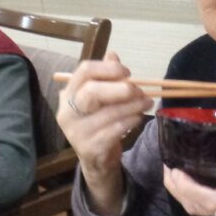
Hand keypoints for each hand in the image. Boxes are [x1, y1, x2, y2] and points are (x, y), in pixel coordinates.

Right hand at [56, 51, 152, 215]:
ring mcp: (76, 132)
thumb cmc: (100, 124)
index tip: (127, 72)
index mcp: (68, 94)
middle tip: (139, 90)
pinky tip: (138, 118)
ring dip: (133, 106)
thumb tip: (112, 55)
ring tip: (147, 102)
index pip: (84, 71)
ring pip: (108, 112)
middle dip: (120, 89)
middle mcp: (67, 112)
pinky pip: (115, 129)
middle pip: (92, 91)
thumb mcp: (101, 100)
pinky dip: (131, 121)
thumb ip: (106, 77)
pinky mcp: (89, 148)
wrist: (97, 161)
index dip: (108, 69)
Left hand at [163, 122, 215, 215]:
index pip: (209, 201)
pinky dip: (200, 194)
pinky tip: (201, 177)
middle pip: (197, 207)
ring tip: (177, 171)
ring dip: (186, 193)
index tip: (174, 171)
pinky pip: (215, 207)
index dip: (187, 188)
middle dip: (178, 190)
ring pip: (204, 209)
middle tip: (167, 166)